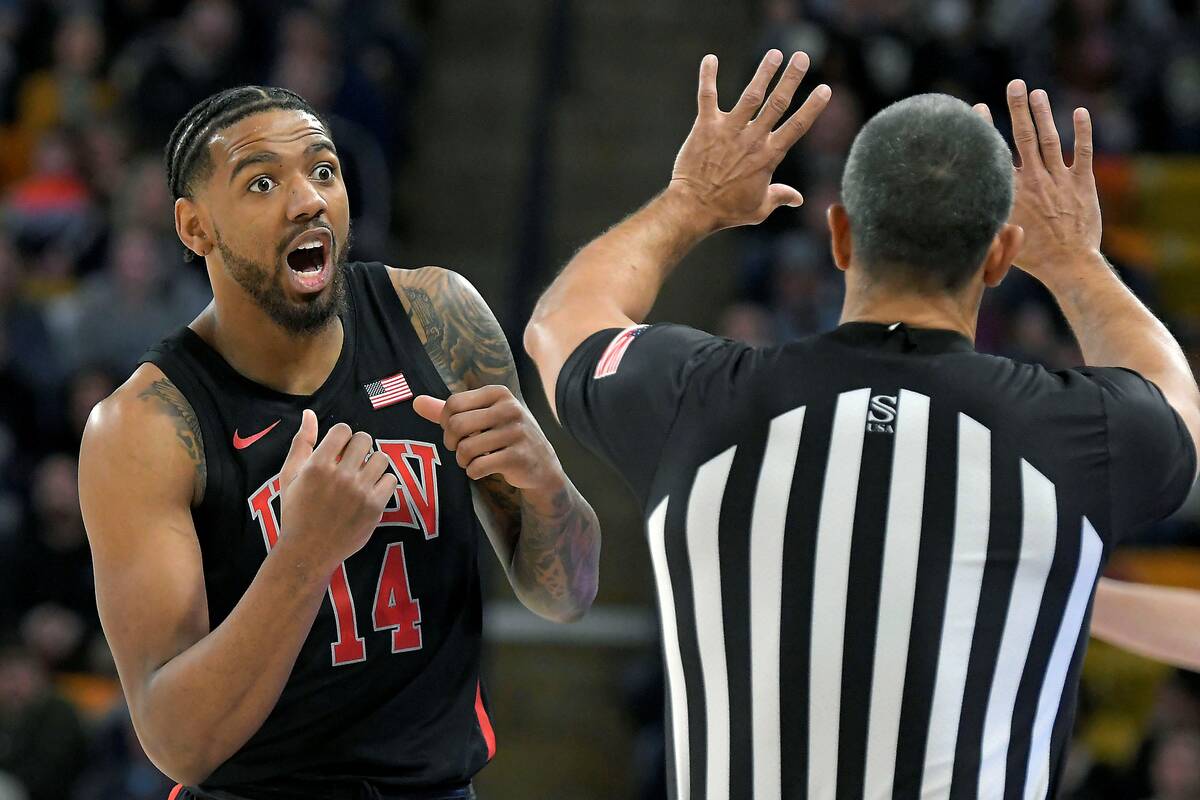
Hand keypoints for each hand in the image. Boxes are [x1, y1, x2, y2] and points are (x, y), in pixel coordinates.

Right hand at [278, 410, 398, 567]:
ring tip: (362, 477)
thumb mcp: (290, 476)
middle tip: (352, 463)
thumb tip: (309, 413)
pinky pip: (391, 480)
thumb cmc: (295, 512)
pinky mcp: (374, 507)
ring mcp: (359, 492)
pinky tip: (370, 491)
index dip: (342, 438)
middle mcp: (340, 476)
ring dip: (373, 464)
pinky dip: (383, 483)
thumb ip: (302, 443)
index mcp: (317, 465)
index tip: (338, 452)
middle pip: (365, 440)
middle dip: (359, 448)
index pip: (343, 430)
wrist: (307, 551)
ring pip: (381, 458)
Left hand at [413, 387, 563, 490]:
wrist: (542, 464)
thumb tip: (415, 401)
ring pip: (465, 449)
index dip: (445, 422)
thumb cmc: (506, 436)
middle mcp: (510, 409)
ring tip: (469, 460)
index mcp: (499, 393)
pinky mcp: (517, 457)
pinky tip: (481, 469)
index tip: (454, 432)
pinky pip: (477, 467)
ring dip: (461, 460)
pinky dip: (473, 472)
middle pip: (456, 425)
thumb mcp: (483, 417)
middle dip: (450, 442)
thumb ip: (449, 410)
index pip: (453, 404)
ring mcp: (516, 433)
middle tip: (458, 448)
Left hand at [668, 49, 830, 232]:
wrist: (693, 209)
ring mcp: (728, 131)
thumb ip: (779, 197)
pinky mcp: (705, 127)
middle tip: (802, 56)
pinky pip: (708, 97)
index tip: (825, 89)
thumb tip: (797, 199)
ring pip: (750, 96)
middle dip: (791, 78)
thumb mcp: (758, 209)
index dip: (812, 107)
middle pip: (777, 104)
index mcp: (768, 157)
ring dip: (763, 73)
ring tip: (774, 54)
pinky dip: (708, 77)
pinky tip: (711, 58)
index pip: (796, 127)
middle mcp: (751, 140)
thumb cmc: (726, 211)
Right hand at [975, 81, 1101, 283]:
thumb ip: (982, 218)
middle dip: (1018, 108)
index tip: (978, 108)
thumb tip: (955, 210)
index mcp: (1013, 191)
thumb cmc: (1030, 257)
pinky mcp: (1083, 184)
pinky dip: (1082, 131)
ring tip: (1037, 93)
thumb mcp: (998, 238)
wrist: (1068, 264)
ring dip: (1044, 113)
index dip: (987, 128)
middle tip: (1014, 84)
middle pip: (1025, 136)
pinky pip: (1082, 152)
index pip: (997, 152)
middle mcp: (1035, 180)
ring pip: (1050, 139)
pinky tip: (1080, 112)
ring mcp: (1060, 180)